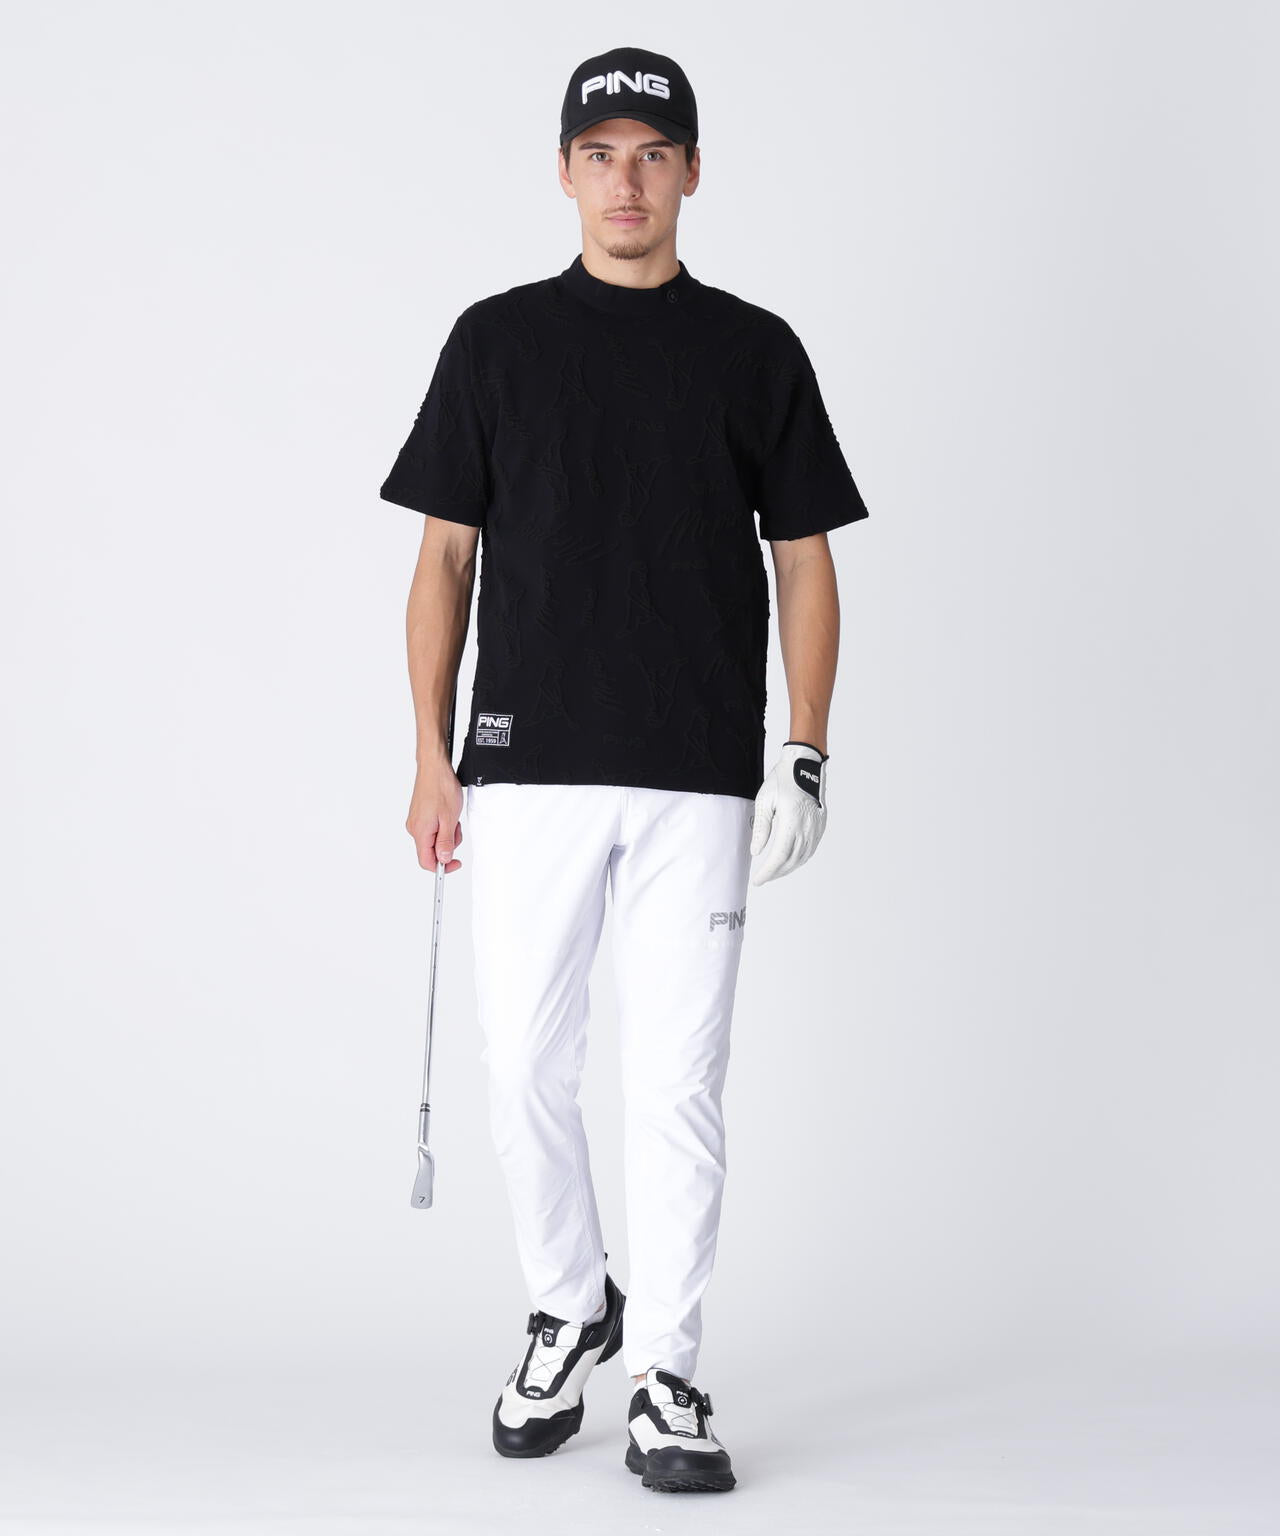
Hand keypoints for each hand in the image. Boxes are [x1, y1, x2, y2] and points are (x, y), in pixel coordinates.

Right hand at [406, 758, 464, 872]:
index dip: (442, 867)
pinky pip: (432, 829)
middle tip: (456, 829)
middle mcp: (414, 828)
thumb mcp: (449, 819)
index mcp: (420, 832)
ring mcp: (416, 821)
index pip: (426, 862)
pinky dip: (442, 825)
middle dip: (448, 845)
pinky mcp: (419, 815)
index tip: (455, 863)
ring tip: (452, 817)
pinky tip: (447, 813)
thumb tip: (443, 859)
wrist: (434, 767)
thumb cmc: (441, 787)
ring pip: (433, 839)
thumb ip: (445, 842)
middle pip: (431, 851)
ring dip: (447, 833)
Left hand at [750, 742, 828, 885]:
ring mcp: (817, 827)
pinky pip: (811, 849)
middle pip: (792, 861)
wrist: (804, 765)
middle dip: (776, 873)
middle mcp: (807, 827)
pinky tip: (790, 860)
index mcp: (792, 820)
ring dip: (788, 868)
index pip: (780, 856)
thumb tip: (756, 851)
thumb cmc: (783, 779)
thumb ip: (761, 828)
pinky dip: (799, 858)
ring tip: (774, 871)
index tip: (758, 879)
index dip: (768, 871)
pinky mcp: (821, 825)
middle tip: (763, 878)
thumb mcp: (765, 801)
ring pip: (803, 857)